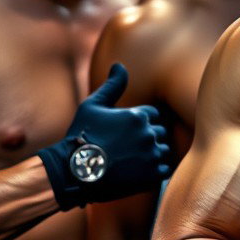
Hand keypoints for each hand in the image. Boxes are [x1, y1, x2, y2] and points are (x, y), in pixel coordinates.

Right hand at [38, 63, 170, 209]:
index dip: (140, 123)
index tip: (125, 133)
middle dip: (146, 138)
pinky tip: (137, 172)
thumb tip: (119, 65)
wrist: (75, 172)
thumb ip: (112, 86)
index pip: (153, 115)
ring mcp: (152, 155)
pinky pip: (164, 169)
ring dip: (152, 154)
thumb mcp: (93, 106)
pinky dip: (154, 171)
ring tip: (131, 160)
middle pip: (159, 132)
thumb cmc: (82, 136)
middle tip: (125, 148)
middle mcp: (148, 133)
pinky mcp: (153, 174)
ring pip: (164, 150)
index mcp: (138, 116)